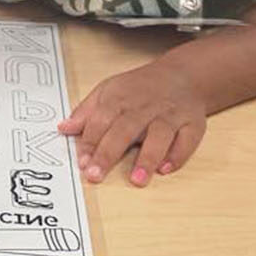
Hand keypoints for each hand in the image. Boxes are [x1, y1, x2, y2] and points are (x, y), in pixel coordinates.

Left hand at [58, 61, 207, 187]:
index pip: (101, 120)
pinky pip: (187, 140)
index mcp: (120, 98)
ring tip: (137, 179)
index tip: (82, 162)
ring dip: (148, 157)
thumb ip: (86, 111)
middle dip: (109, 152)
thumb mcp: (108, 91)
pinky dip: (178, 154)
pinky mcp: (192, 123)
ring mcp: (170, 115)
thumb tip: (64, 128)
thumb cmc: (139, 88)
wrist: (182, 75)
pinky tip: (165, 169)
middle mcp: (145, 106)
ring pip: (159, 135)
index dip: (90, 142)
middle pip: (125, 129)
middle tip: (96, 174)